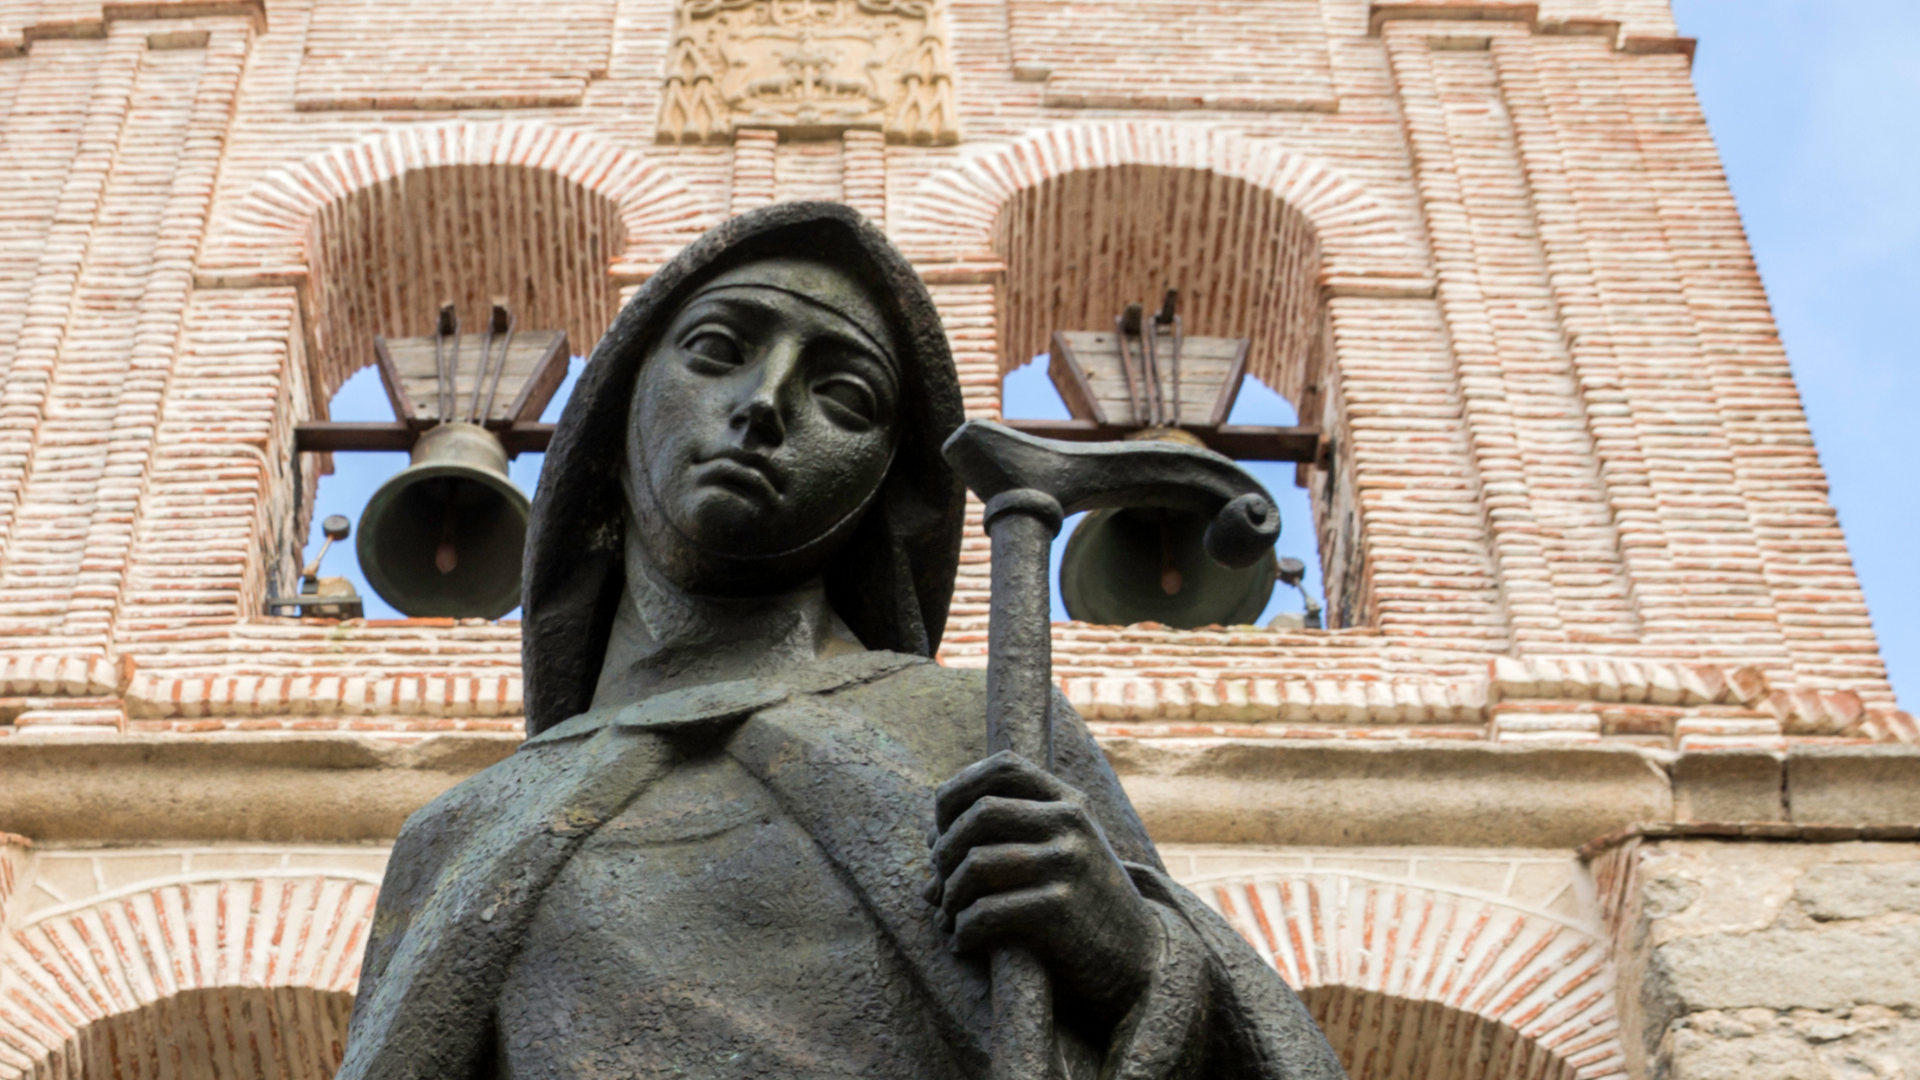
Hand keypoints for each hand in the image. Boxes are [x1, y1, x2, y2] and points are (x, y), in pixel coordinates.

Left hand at [924, 751, 1160, 1021]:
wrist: (1137, 957)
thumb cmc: (1082, 902)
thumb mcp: (1061, 852)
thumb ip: (1008, 833)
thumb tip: (928, 840)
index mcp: (1070, 802)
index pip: (1003, 767)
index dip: (959, 788)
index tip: (939, 825)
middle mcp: (1071, 824)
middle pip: (980, 812)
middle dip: (944, 849)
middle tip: (937, 882)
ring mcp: (1067, 864)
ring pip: (976, 863)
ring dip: (949, 895)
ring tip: (947, 917)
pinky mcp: (1059, 909)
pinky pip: (986, 911)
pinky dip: (963, 930)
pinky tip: (962, 942)